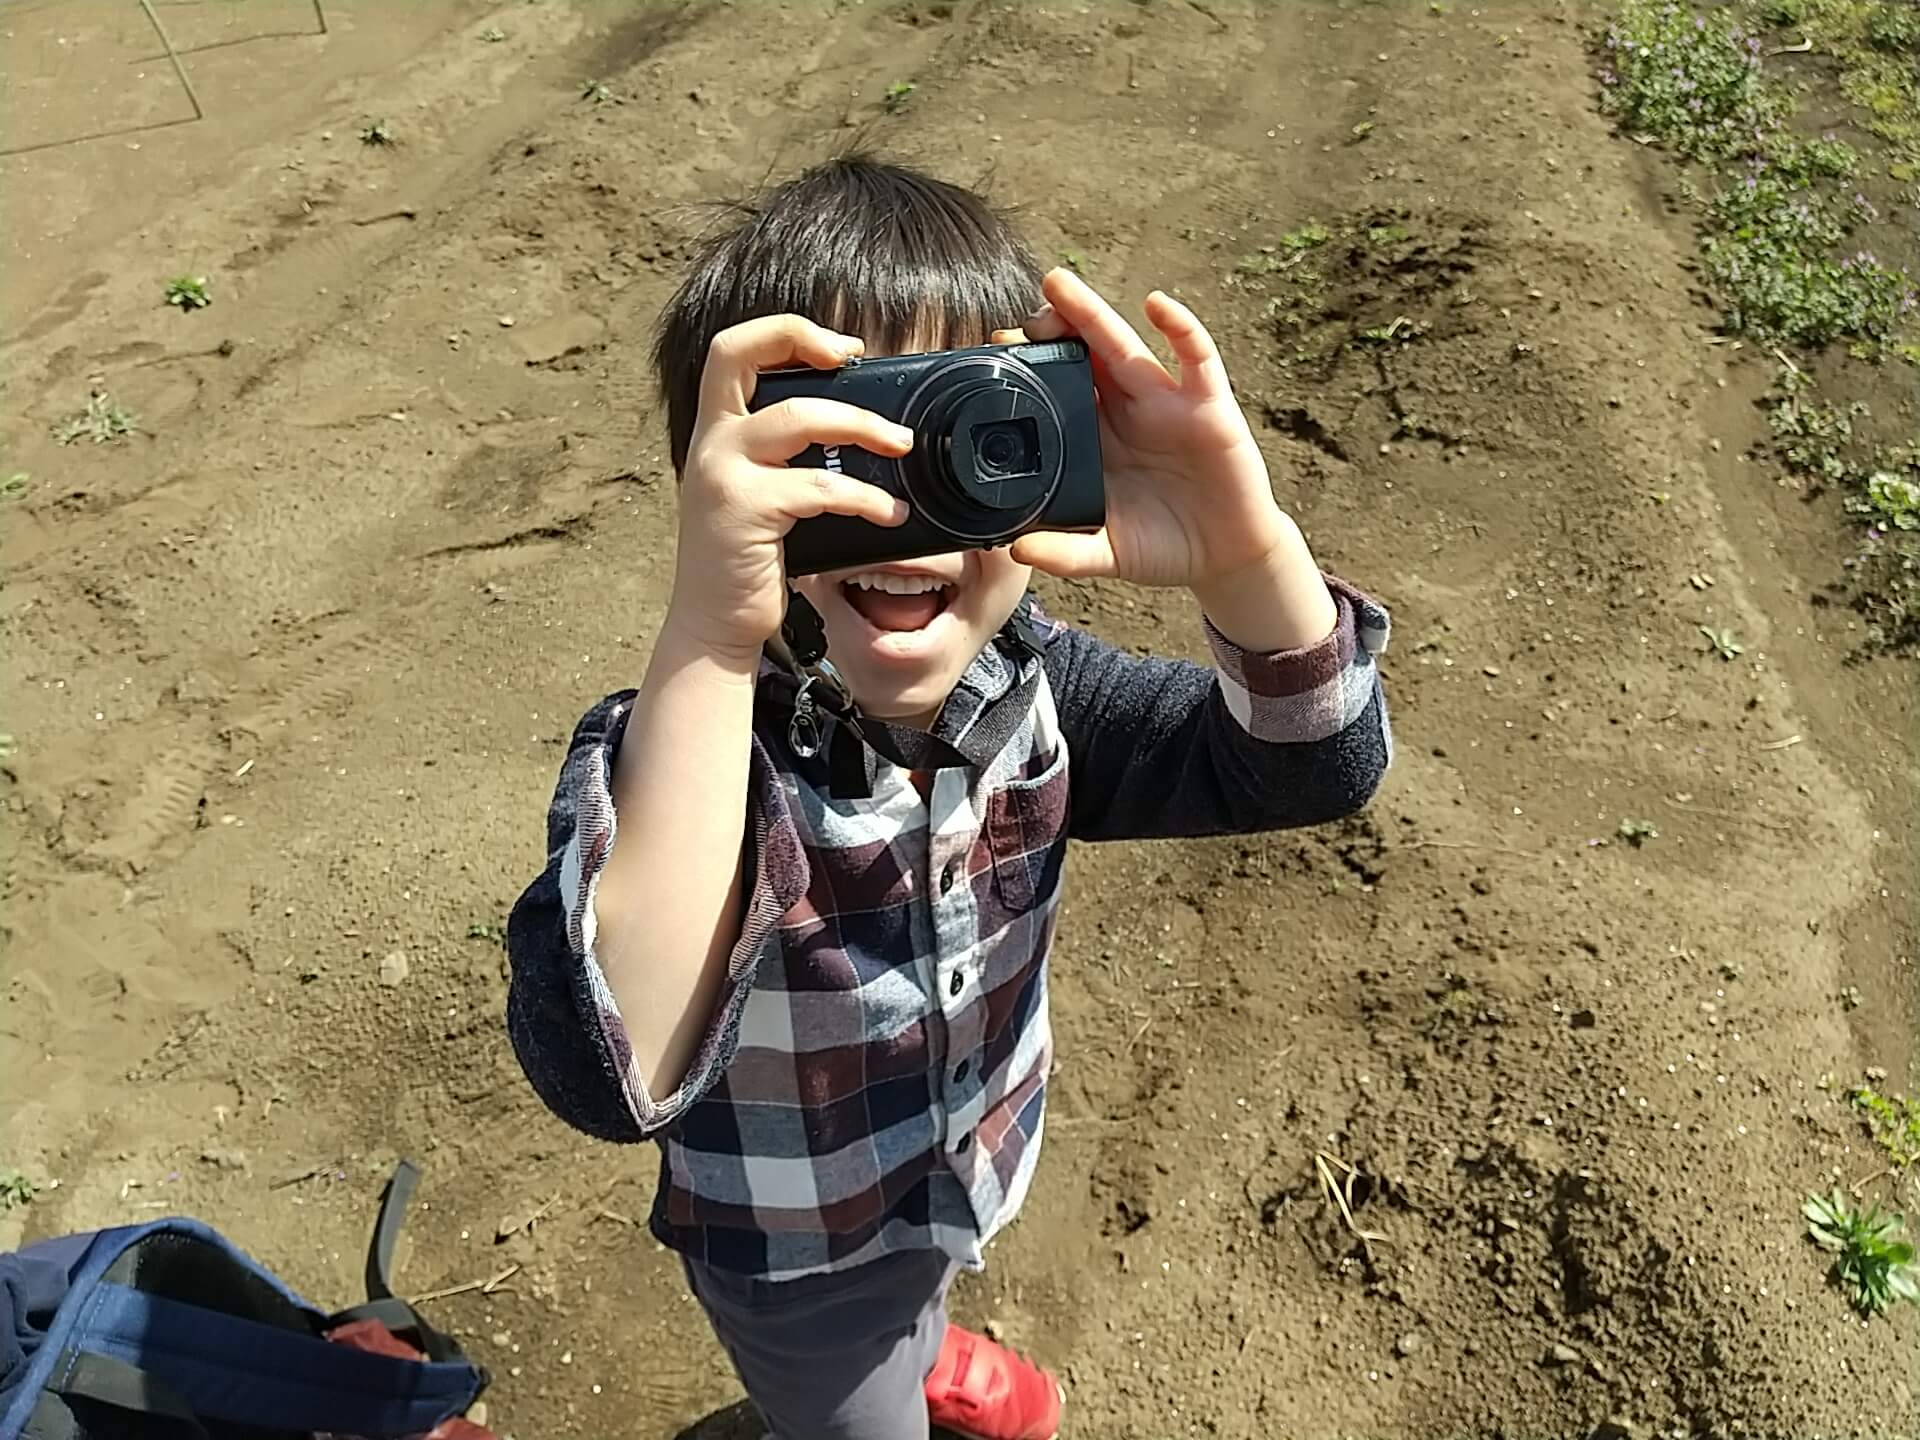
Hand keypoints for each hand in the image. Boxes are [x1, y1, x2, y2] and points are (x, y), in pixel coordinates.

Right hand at [668, 316, 911, 663]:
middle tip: (861, 362)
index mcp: (717, 430)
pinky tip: (891, 512)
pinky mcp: (743, 511)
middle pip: (739, 354)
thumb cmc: (750, 559)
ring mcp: (721, 473)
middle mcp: (710, 442)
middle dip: (806, 343)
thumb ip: (791, 457)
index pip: (731, 350)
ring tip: (903, 444)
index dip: (785, 332)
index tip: (842, 348)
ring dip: (861, 424)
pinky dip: (864, 496)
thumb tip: (867, 429)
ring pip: (796, 417)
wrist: (714, 624)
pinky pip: (818, 487)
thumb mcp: (762, 492)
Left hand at [993, 268, 1335, 649]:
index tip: (994, 354)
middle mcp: (1125, 410)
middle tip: (1022, 305)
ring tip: (1060, 285)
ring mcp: (1166, 403)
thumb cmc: (1162, 547)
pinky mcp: (1208, 407)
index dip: (1027, 368)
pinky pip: (1196, 358)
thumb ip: (1065, 552)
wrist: (1224, 558)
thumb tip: (1017, 550)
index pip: (1054, 389)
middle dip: (1053, 325)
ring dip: (1092, 313)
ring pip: (1123, 346)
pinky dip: (1180, 327)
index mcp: (1094, 437)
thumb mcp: (1107, 554)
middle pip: (1082, 356)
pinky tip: (1157, 305)